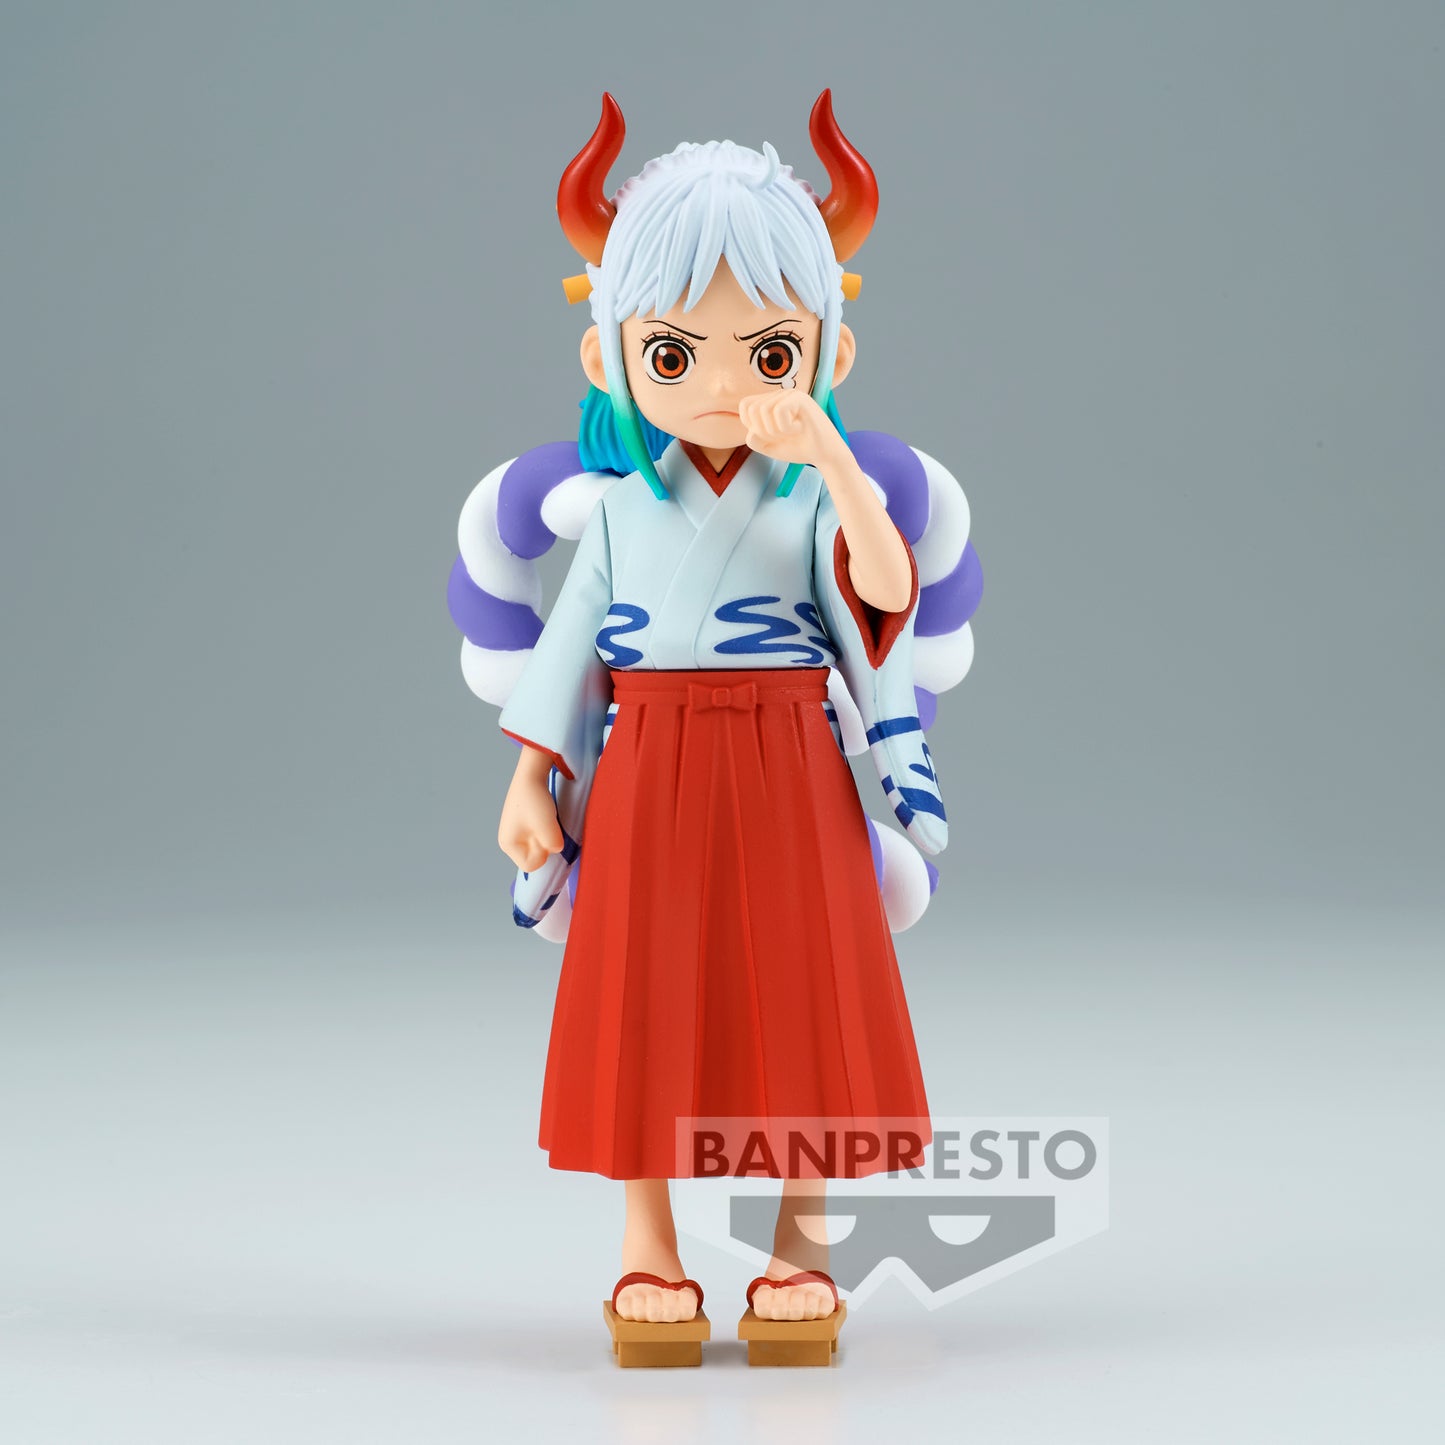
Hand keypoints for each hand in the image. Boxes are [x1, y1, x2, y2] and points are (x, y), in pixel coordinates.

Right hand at [498, 748, 563, 870]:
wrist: (532, 773)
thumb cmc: (535, 799)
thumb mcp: (547, 826)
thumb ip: (553, 845)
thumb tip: (556, 848)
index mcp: (508, 844)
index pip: (530, 865)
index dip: (543, 853)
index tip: (546, 834)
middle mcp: (509, 840)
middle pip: (534, 856)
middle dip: (545, 843)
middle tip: (547, 824)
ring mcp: (516, 832)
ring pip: (539, 844)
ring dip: (548, 834)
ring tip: (547, 818)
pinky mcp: (524, 823)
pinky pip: (539, 834)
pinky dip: (546, 828)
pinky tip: (546, 816)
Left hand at [738, 391, 844, 469]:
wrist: (823, 454)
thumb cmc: (797, 447)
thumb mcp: (768, 446)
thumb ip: (753, 439)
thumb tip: (751, 430)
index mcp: (771, 401)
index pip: (745, 405)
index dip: (751, 425)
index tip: (769, 435)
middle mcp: (780, 394)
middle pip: (752, 409)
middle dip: (764, 431)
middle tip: (782, 436)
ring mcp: (791, 394)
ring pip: (764, 410)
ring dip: (775, 431)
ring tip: (791, 432)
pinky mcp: (800, 398)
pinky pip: (779, 411)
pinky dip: (786, 428)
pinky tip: (799, 429)